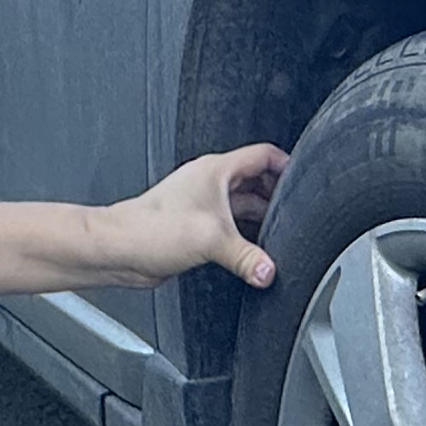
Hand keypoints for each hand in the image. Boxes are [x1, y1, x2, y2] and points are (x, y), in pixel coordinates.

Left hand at [95, 144, 288, 289]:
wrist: (120, 250)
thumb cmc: (151, 229)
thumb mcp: (211, 240)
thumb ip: (246, 257)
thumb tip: (269, 270)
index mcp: (216, 170)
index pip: (263, 155)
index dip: (287, 165)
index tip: (305, 180)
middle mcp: (210, 184)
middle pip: (257, 182)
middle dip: (277, 197)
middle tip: (296, 214)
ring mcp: (204, 206)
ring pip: (244, 206)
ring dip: (261, 219)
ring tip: (280, 234)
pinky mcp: (197, 228)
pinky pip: (231, 228)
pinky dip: (245, 237)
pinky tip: (254, 253)